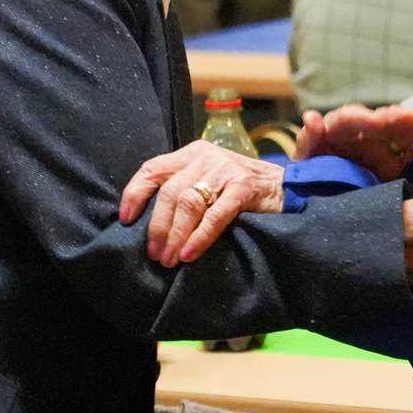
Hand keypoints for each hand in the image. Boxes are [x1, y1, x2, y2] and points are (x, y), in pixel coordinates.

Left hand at [118, 141, 284, 266]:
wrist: (286, 186)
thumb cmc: (241, 189)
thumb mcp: (208, 179)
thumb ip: (184, 188)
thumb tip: (150, 222)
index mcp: (193, 153)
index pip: (153, 169)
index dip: (135, 194)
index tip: (126, 220)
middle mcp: (206, 157)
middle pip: (170, 192)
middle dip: (157, 227)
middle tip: (153, 254)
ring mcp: (226, 170)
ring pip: (189, 203)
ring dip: (175, 235)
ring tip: (168, 259)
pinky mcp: (244, 187)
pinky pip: (215, 216)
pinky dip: (199, 237)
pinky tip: (189, 254)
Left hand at [296, 102, 412, 181]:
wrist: (315, 204)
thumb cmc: (304, 180)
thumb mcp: (303, 161)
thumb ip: (308, 140)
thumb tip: (311, 116)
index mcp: (337, 131)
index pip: (350, 119)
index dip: (363, 118)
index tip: (376, 121)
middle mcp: (361, 136)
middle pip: (379, 121)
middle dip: (394, 117)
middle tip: (409, 116)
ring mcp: (379, 149)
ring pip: (398, 131)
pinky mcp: (392, 166)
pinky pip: (410, 153)